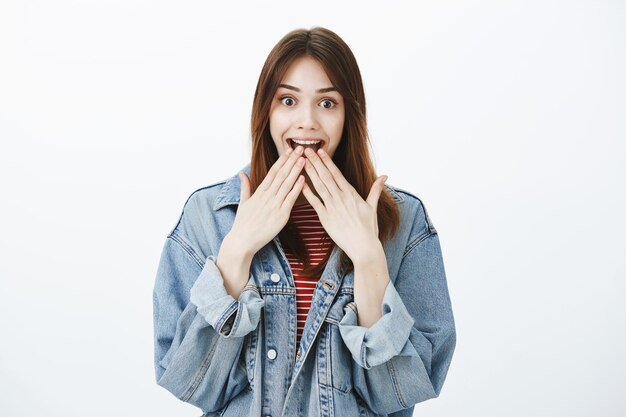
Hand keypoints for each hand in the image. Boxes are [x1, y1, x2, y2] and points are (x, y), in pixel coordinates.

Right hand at [229, 145, 305, 254]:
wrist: (242, 241)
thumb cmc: (243, 224)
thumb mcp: (243, 203)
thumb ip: (245, 187)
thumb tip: (242, 174)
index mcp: (259, 192)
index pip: (272, 172)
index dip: (282, 160)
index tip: (289, 150)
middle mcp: (266, 196)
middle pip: (281, 175)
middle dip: (291, 161)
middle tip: (300, 149)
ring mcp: (274, 205)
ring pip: (287, 184)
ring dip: (296, 171)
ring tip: (304, 159)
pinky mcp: (280, 216)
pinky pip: (290, 199)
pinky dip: (297, 189)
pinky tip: (303, 179)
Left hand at [301, 147, 387, 264]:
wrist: (364, 247)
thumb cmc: (368, 228)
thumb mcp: (372, 206)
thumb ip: (375, 189)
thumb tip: (385, 176)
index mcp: (352, 194)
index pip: (337, 173)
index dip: (327, 161)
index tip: (319, 151)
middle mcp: (341, 198)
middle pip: (326, 176)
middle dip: (315, 162)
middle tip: (305, 150)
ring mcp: (333, 208)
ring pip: (319, 187)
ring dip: (310, 173)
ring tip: (301, 162)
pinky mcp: (326, 219)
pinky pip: (315, 203)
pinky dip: (308, 193)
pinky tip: (300, 183)